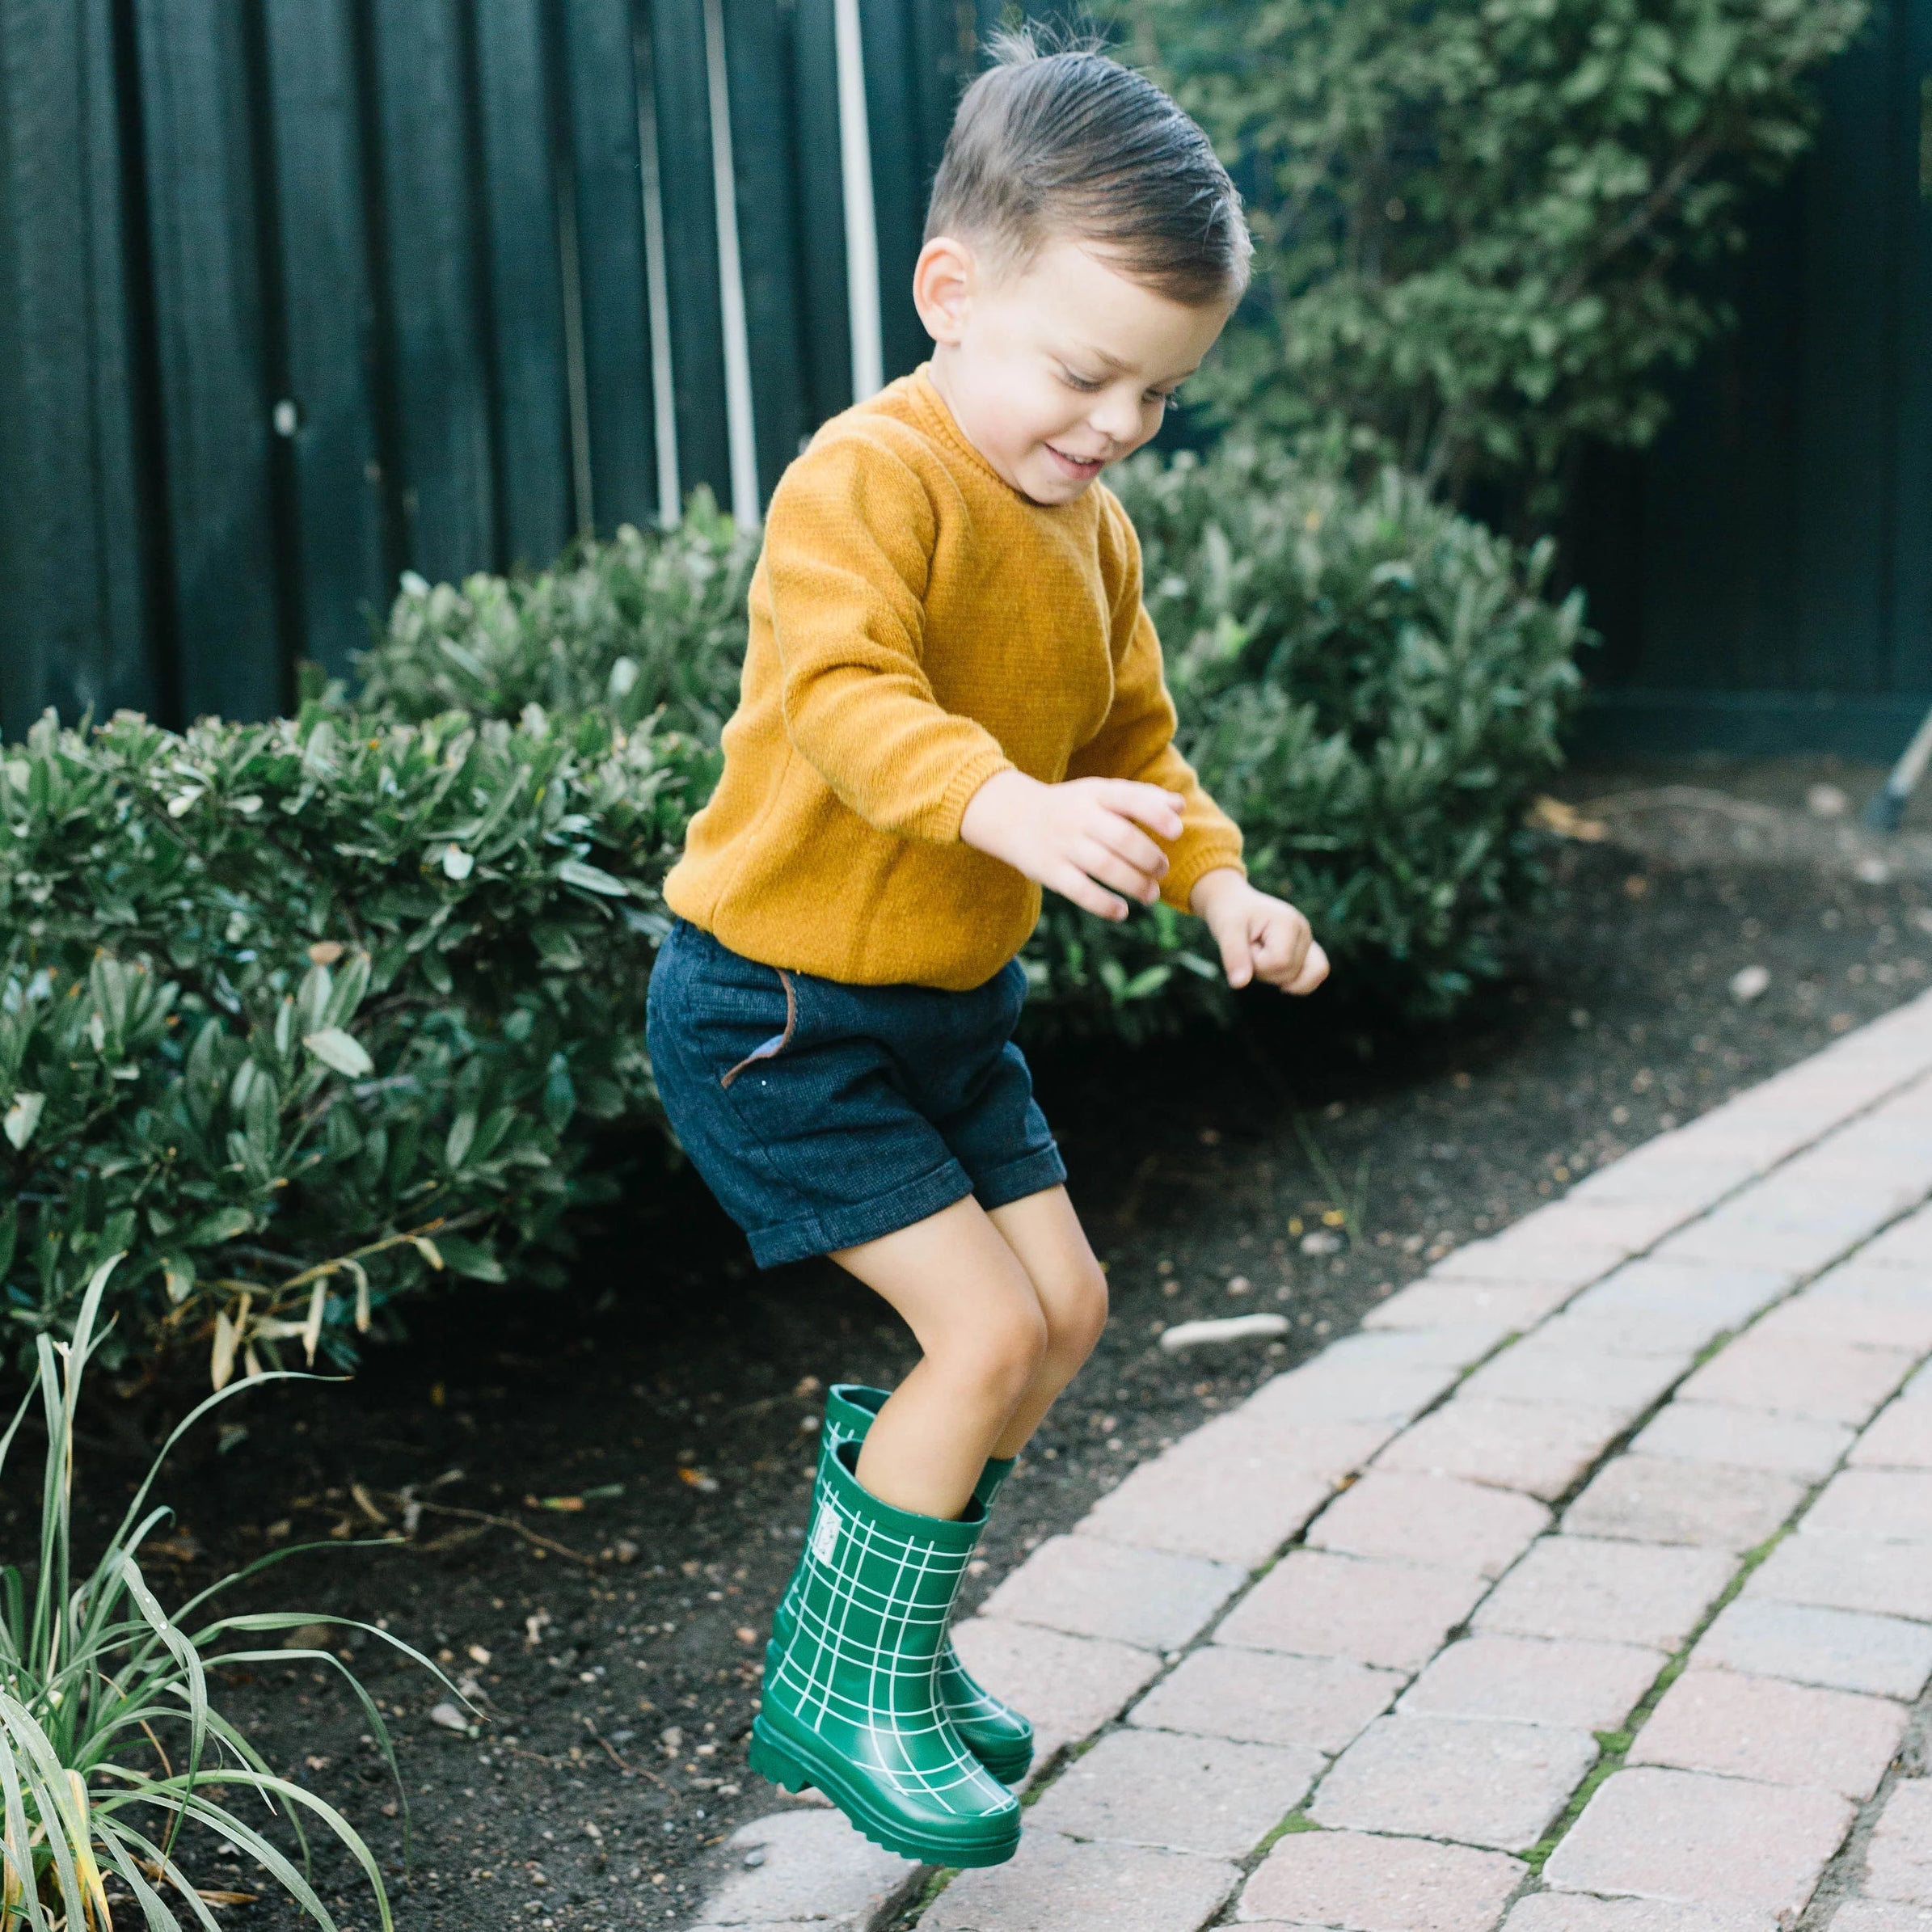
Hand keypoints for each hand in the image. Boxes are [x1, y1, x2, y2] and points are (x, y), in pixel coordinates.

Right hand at [960, 770, 1184, 920]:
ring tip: (1150, 894)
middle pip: (1122, 838)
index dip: (1156, 815)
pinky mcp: (1049, 871)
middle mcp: (1079, 817)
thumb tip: (1180, 806)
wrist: (1012, 816)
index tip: (1176, 832)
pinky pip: (1080, 891)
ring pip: (1105, 867)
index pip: (1129, 799)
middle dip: (1149, 858)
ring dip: (1135, 884)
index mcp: (1095, 793)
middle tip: (1161, 870)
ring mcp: (1063, 845)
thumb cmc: (1071, 806)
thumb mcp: (1100, 793)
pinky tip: (1121, 912)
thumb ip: (1141, 798)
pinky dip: (1104, 904)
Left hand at [1190, 868, 1328, 993]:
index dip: (1256, 963)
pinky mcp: (1305, 952)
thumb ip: (1234, 956)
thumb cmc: (1230, 913)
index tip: (1245, 945)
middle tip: (1251, 948)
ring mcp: (1307, 942)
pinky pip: (1315, 976)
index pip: (1279, 962)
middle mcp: (1304, 932)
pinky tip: (1276, 976)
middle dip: (1263, 970)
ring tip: (1262, 956)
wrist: (1235, 903)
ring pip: (1301, 980)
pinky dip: (1296, 984)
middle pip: (1289, 974)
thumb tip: (1240, 984)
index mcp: (1289, 922)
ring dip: (1274, 976)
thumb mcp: (1226, 930)